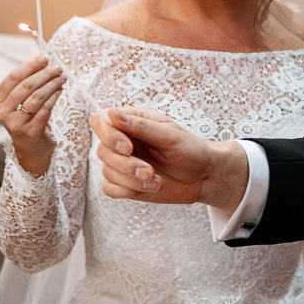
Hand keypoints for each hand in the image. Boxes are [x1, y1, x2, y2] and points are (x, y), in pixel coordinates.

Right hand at [0, 55, 65, 176]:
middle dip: (44, 74)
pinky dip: (55, 96)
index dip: (30, 65)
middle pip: (26, 86)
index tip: (44, 57)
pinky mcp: (31, 132)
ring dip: (52, 84)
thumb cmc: (27, 119)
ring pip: (37, 97)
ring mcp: (16, 124)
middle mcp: (3, 113)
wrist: (31, 149)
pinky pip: (46, 109)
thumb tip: (44, 60)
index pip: (13, 78)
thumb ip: (26, 83)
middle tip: (58, 68)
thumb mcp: (19, 102)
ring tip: (62, 77)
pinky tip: (60, 90)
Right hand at [89, 107, 247, 213]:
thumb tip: (113, 113)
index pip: (101, 122)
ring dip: (132, 180)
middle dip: (126, 165)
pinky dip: (129, 190)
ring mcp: (122, 164)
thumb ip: (140, 126)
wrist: (202, 176)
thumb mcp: (169, 135)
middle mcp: (122, 141)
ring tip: (156, 180)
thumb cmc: (189, 149)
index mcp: (131, 122)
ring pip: (107, 172)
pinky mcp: (125, 184)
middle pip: (102, 151)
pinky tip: (150, 187)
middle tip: (149, 171)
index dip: (108, 135)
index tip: (128, 148)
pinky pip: (110, 189)